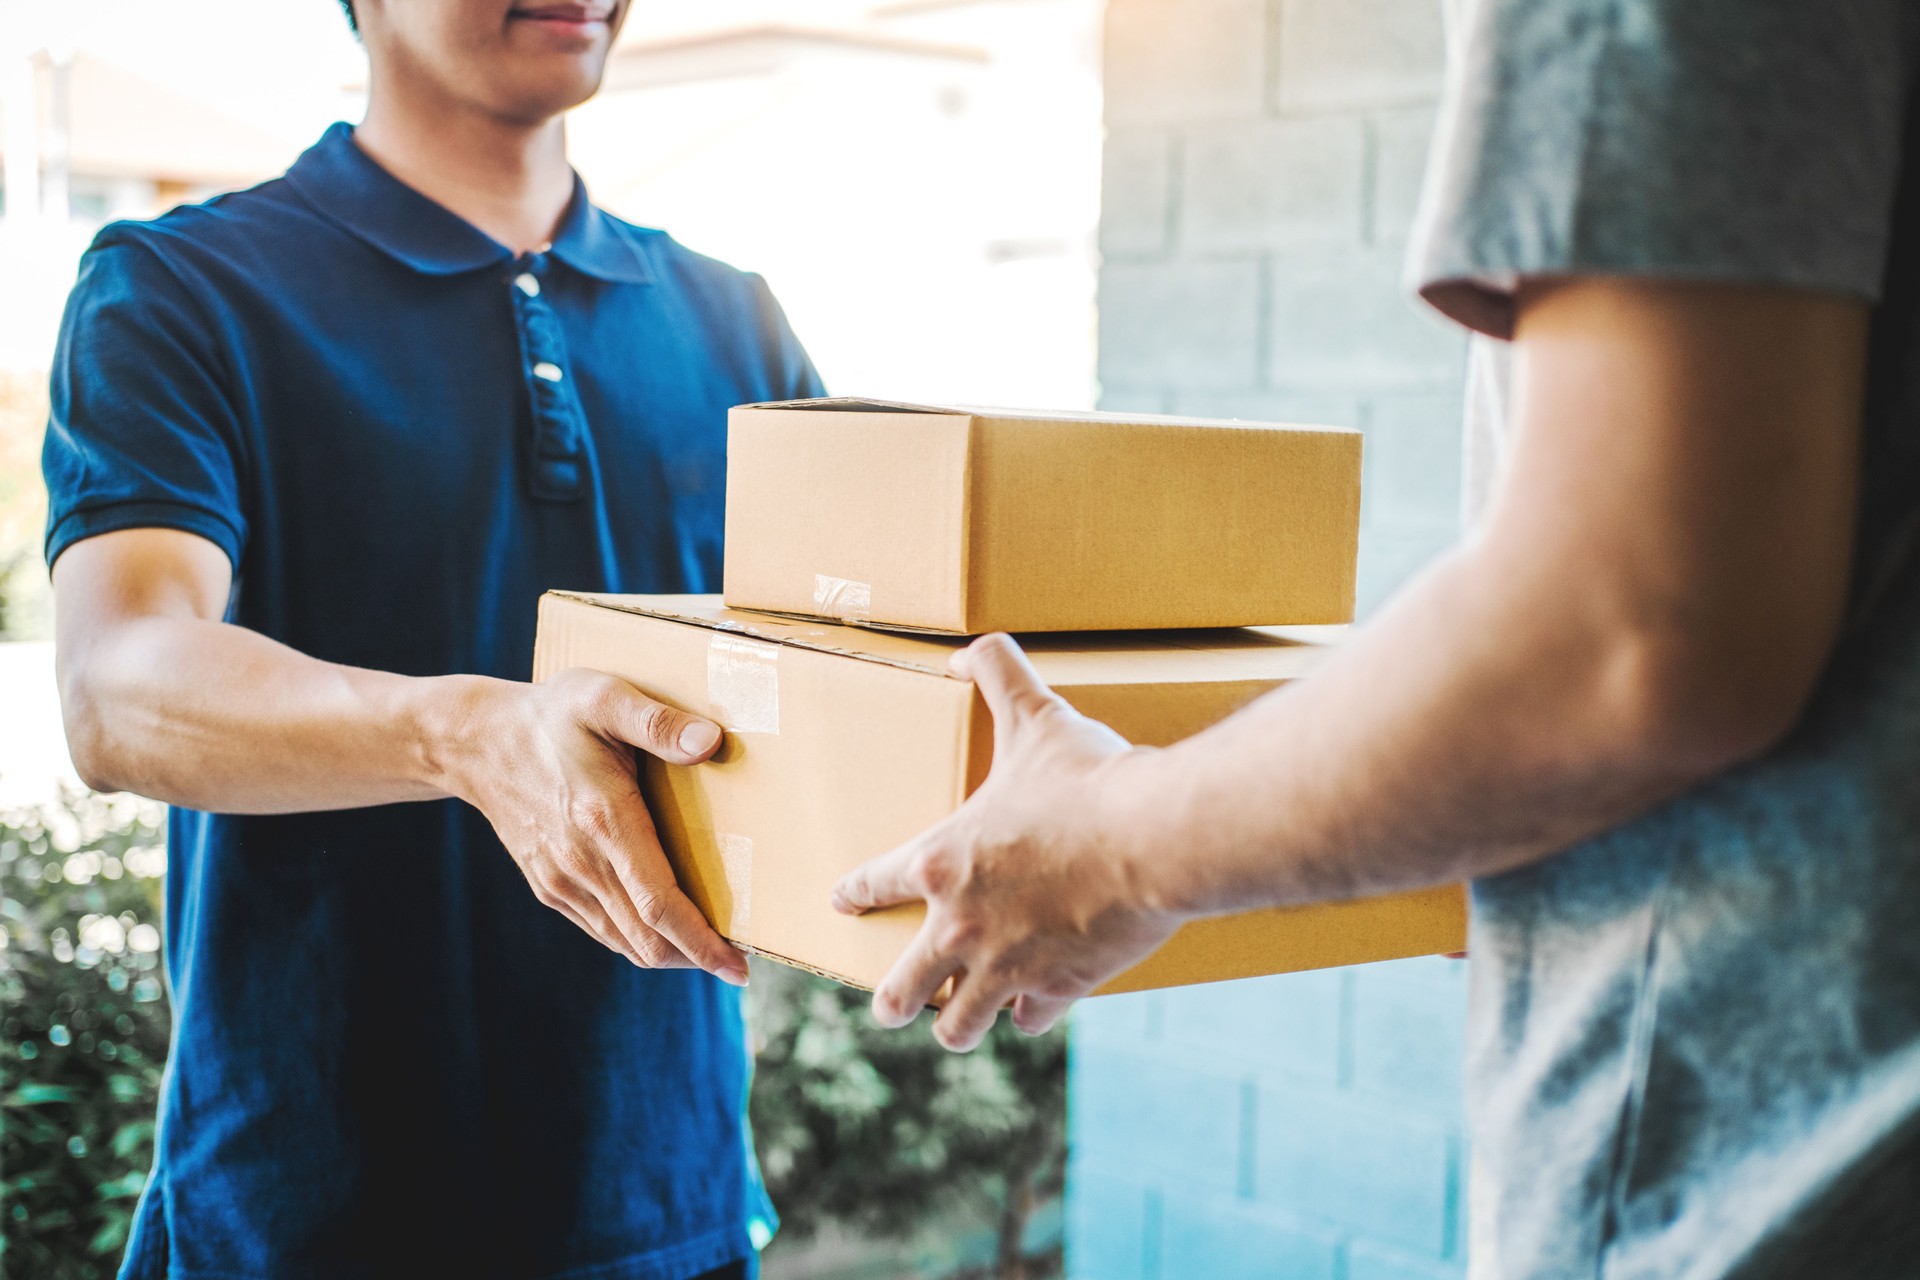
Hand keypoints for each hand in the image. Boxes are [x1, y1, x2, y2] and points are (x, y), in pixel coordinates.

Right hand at [443, 667, 747, 984]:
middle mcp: (581, 863)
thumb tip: (711, 742)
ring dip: (669, 953)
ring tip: (709, 950)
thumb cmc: (551, 716)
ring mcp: (561, 881)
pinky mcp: (549, 886)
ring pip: (624, 942)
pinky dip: (637, 939)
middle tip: (737, 963)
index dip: (702, 942)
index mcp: (604, 821)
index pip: (660, 905)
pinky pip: (601, 929)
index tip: (738, 967)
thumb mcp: (605, 698)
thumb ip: (658, 722)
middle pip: (647, 938)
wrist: (476, 742)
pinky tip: (662, 930)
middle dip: (696, 957)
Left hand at [831, 634, 1184, 1050]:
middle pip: (902, 987)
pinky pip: (1027, 1019)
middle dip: (893, 999)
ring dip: (955, 1022)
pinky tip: (1030, 1009)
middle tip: (891, 1003)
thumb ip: (998, 675)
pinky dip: (1028, 1014)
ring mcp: (1007, 966)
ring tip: (952, 1023)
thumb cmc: (1089, 780)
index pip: (875, 883)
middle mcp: (962, 926)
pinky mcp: (1057, 988)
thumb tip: (966, 650)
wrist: (1152, 838)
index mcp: (943, 861)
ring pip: (957, 1024)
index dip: (855, 893)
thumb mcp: (1037, 717)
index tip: (841, 902)